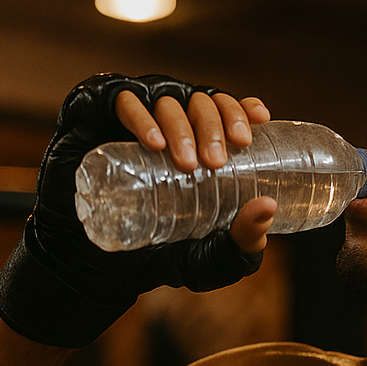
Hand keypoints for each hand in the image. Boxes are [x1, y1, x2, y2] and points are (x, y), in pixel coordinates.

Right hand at [0, 74, 274, 346]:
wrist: (97, 266)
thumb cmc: (160, 255)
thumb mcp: (211, 257)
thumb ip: (244, 242)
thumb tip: (269, 207)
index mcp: (199, 142)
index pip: (225, 111)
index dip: (242, 108)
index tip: (258, 123)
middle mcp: (170, 123)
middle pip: (201, 102)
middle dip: (215, 125)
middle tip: (217, 161)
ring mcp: (134, 117)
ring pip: (167, 99)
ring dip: (182, 125)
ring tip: (189, 163)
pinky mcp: (97, 118)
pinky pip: (121, 100)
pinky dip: (140, 116)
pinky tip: (154, 142)